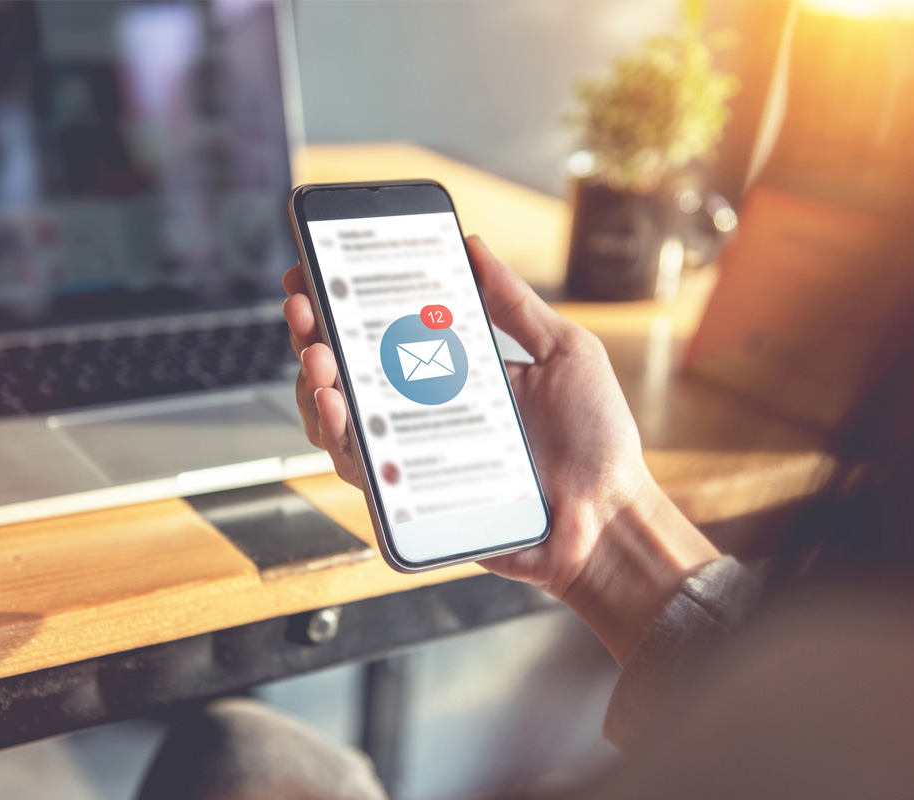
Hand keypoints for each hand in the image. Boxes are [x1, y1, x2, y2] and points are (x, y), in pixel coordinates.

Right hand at [283, 236, 716, 627]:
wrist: (610, 518)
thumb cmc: (597, 439)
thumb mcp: (564, 353)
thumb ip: (515, 303)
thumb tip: (472, 244)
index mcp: (455, 371)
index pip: (386, 330)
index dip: (344, 301)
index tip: (314, 270)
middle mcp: (425, 411)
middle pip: (348, 371)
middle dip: (314, 335)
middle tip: (304, 309)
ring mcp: (414, 456)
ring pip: (338, 420)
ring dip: (315, 385)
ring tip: (318, 360)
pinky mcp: (411, 500)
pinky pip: (359, 468)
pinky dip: (338, 435)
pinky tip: (336, 407)